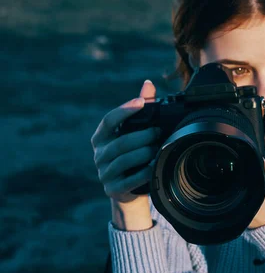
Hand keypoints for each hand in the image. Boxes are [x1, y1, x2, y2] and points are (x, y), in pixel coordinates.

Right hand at [91, 80, 159, 203]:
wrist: (129, 188)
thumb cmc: (133, 152)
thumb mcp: (134, 131)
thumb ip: (141, 108)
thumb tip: (148, 83)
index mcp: (101, 137)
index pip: (108, 120)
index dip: (124, 110)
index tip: (142, 103)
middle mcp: (99, 155)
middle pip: (120, 143)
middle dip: (142, 136)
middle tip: (158, 132)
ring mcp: (104, 173)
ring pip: (124, 160)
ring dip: (144, 153)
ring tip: (158, 148)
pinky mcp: (113, 189)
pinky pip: (129, 180)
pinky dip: (143, 172)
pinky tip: (154, 165)